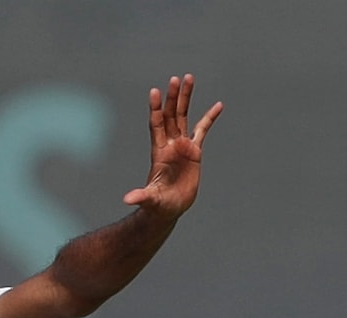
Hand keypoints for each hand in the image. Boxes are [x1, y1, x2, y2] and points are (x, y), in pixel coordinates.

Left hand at [123, 74, 222, 221]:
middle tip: (176, 79)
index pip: (156, 125)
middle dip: (173, 98)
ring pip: (183, 117)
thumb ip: (141, 197)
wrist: (169, 208)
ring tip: (189, 78)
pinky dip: (210, 118)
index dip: (155, 109)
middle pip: (170, 115)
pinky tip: (218, 105)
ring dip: (186, 98)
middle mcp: (170, 145)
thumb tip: (128, 199)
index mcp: (159, 152)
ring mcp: (182, 146)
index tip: (155, 91)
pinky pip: (203, 130)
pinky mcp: (194, 152)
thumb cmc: (157, 205)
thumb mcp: (150, 200)